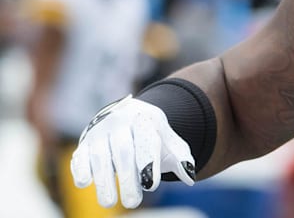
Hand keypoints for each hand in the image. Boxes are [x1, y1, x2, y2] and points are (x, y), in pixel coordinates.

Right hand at [70, 95, 195, 208]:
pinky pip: (79, 156)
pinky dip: (80, 169)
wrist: (127, 114)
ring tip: (109, 203)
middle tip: (133, 203)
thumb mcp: (167, 139)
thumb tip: (189, 176)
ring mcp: (99, 133)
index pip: (146, 140)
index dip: (148, 162)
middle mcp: (120, 123)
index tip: (151, 185)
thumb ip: (180, 156)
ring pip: (100, 156)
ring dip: (103, 181)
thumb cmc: (150, 134)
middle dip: (127, 179)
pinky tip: (84, 183)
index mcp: (145, 119)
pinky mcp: (83, 144)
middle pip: (123, 151)